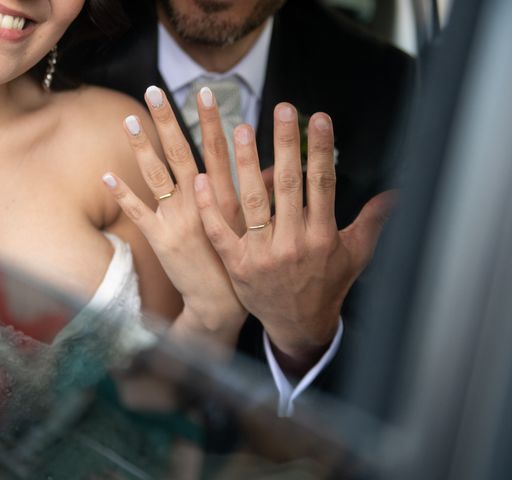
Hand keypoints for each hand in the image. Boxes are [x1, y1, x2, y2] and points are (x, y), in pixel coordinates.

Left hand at [102, 87, 245, 344]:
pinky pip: (137, 211)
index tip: (204, 92)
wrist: (220, 304)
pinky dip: (122, 193)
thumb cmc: (239, 262)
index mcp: (226, 197)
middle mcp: (200, 203)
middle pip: (181, 153)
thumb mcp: (253, 225)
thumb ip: (260, 192)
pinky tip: (106, 173)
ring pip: (156, 175)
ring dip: (142, 146)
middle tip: (155, 91)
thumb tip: (273, 166)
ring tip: (130, 119)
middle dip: (168, 120)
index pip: (217, 150)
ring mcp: (177, 220)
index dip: (209, 120)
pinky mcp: (159, 238)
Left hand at [193, 103, 395, 374]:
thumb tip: (396, 193)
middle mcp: (293, 243)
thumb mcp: (356, 255)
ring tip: (242, 129)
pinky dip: (211, 207)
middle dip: (286, 145)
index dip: (321, 149)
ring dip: (247, 165)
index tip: (318, 118)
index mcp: (323, 236)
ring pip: (253, 203)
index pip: (322, 183)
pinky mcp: (237, 265)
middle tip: (281, 110)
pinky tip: (203, 178)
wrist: (298, 324)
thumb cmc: (327, 286)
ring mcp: (262, 255)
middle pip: (289, 186)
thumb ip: (372, 222)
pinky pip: (221, 233)